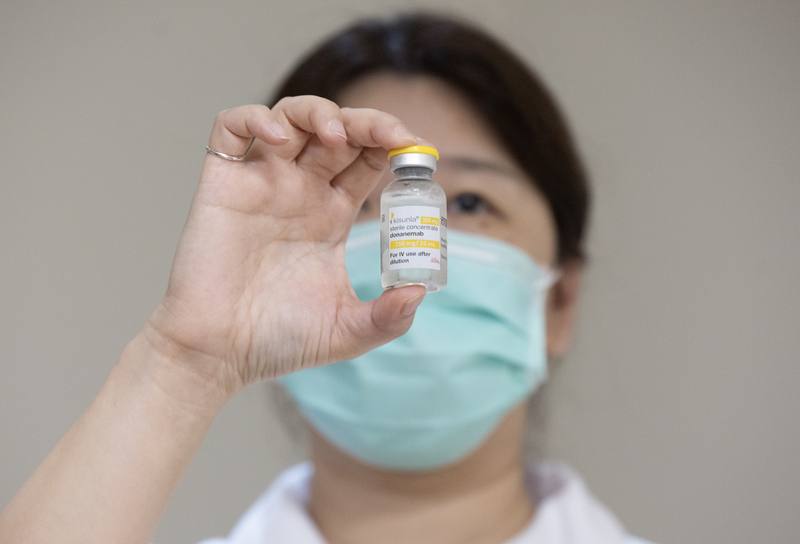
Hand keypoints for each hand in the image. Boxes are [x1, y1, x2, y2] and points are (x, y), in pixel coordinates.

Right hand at [145, 96, 426, 392]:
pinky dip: (254, 118)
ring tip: (337, 135)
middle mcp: (299, 191)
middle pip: (338, 131)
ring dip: (318, 113)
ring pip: (291, 118)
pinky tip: (279, 140)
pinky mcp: (222, 184)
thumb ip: (389, 316)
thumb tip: (421, 291)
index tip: (418, 150)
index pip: (367, 160)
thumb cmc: (278, 341)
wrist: (219, 355)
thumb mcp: (348, 330)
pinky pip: (231, 128)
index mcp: (332, 215)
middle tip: (391, 136)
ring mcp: (261, 183)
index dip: (392, 145)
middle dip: (368, 122)